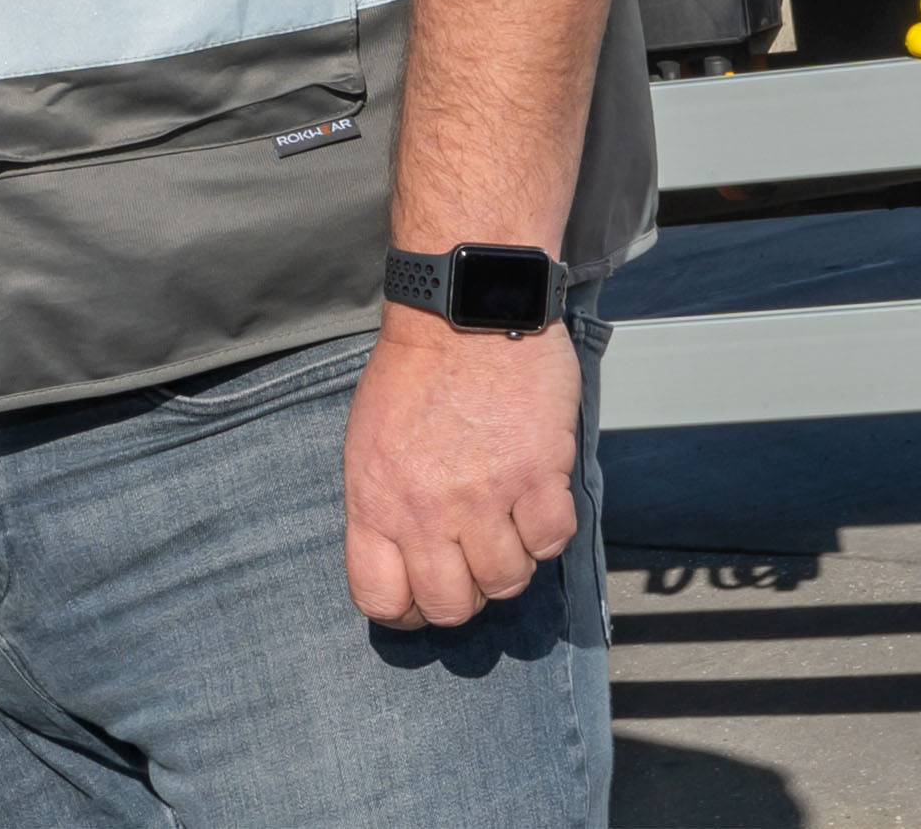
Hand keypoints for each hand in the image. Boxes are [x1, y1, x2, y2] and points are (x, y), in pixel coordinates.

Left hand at [340, 303, 584, 627]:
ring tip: (504, 524)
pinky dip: (547, 532)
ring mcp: (484, 495)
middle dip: (462, 597)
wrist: (463, 309)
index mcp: (373, 499)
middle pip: (449, 606)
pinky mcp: (539, 475)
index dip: (405, 611)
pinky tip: (535, 500)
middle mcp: (425, 508)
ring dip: (509, 562)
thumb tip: (403, 562)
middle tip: (470, 566)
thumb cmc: (415, 371)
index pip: (380, 598)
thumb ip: (383, 506)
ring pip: (506, 583)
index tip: (421, 597)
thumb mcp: (369, 441)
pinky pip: (551, 543)